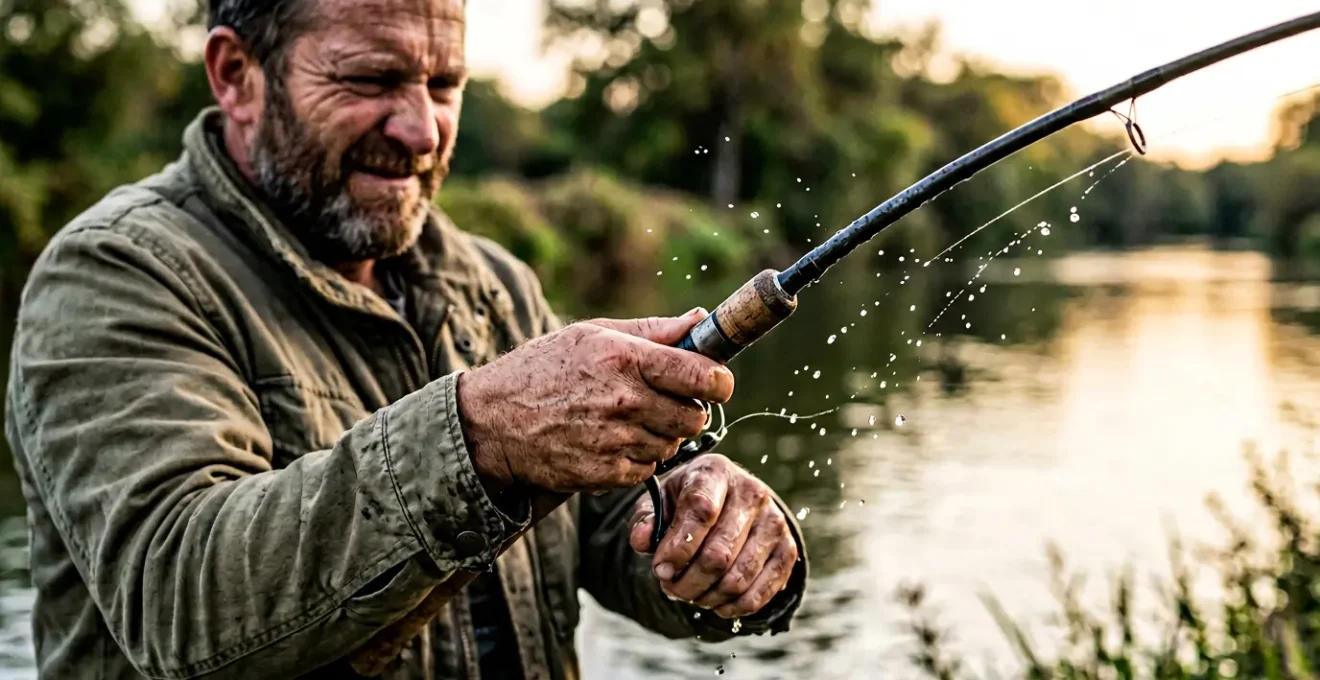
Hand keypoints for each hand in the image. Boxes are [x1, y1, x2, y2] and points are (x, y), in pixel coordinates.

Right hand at [456, 309, 733, 492]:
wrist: (492, 421)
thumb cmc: (543, 369)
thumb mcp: (593, 334)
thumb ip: (653, 331)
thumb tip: (701, 320)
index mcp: (625, 358)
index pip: (704, 376)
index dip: (719, 382)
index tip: (715, 383)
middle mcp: (625, 400)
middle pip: (695, 416)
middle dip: (688, 410)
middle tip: (664, 402)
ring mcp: (616, 439)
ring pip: (672, 445)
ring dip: (660, 436)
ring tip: (627, 420)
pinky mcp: (605, 473)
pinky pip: (647, 469)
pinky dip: (637, 459)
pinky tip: (612, 441)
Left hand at [628, 454, 798, 618]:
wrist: (730, 500)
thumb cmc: (687, 501)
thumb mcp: (661, 501)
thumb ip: (645, 520)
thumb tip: (642, 542)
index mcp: (716, 472)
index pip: (701, 511)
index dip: (678, 548)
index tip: (660, 569)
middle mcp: (752, 493)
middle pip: (718, 554)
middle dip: (686, 581)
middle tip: (670, 587)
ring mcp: (774, 522)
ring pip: (737, 579)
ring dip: (705, 596)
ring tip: (688, 593)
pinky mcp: (787, 550)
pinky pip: (759, 594)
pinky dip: (731, 607)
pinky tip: (714, 602)